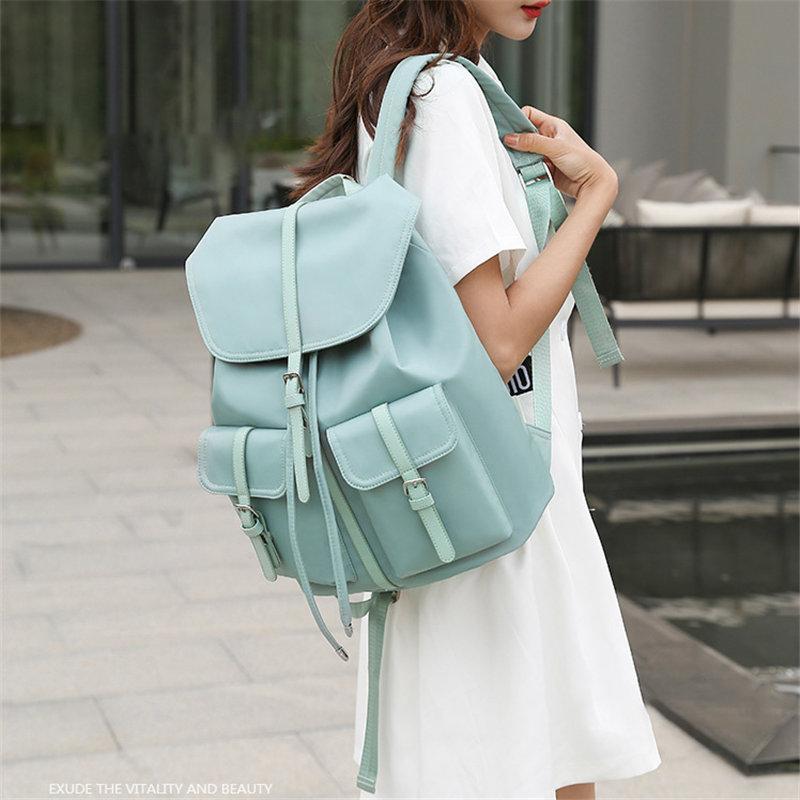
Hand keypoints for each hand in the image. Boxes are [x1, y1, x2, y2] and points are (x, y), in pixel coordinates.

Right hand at [503, 106, 617, 201]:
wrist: (591, 183)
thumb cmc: (583, 161)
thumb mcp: (555, 147)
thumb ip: (532, 142)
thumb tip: (510, 138)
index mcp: (553, 126)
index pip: (529, 115)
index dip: (518, 120)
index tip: (508, 131)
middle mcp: (548, 138)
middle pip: (524, 136)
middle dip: (518, 144)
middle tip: (513, 151)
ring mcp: (546, 154)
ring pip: (525, 153)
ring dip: (523, 160)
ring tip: (525, 165)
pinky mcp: (544, 168)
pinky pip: (529, 167)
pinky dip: (527, 171)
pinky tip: (530, 174)